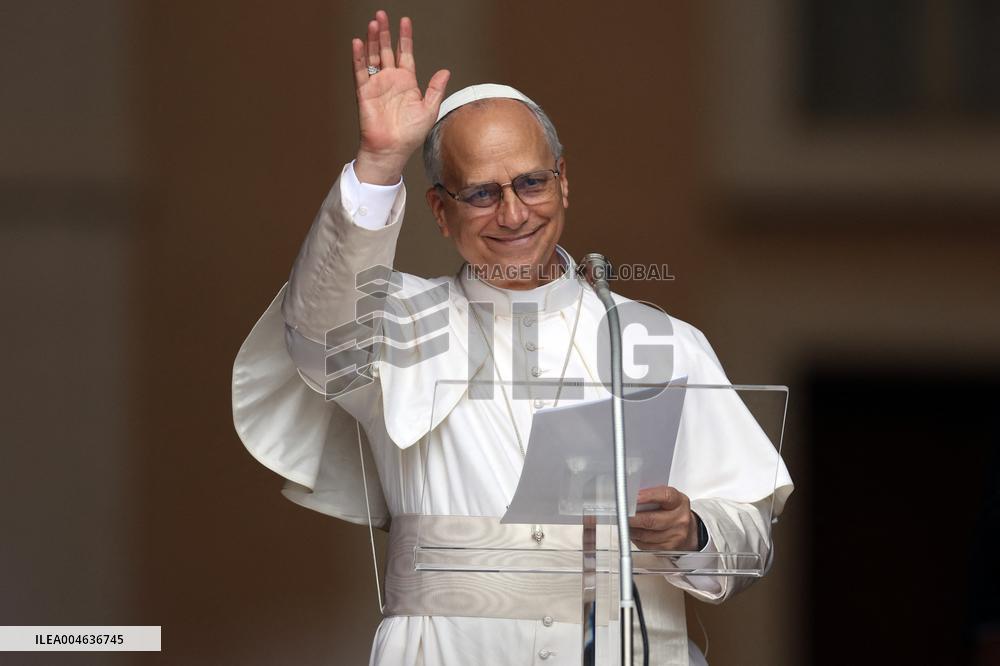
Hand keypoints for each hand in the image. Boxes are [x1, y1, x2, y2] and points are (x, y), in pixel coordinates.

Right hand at [351, 10, 449, 183]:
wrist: (392, 149)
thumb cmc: (410, 134)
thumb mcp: (429, 110)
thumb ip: (436, 89)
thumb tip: (445, 71)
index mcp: (407, 82)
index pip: (405, 53)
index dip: (404, 37)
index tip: (404, 21)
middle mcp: (391, 80)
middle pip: (386, 50)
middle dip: (384, 32)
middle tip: (382, 15)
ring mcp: (377, 85)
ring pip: (373, 56)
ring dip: (372, 40)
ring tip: (373, 23)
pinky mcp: (364, 92)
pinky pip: (360, 71)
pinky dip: (359, 57)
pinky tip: (358, 43)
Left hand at [628, 486, 699, 550]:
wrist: (688, 530)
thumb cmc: (672, 511)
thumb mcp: (667, 498)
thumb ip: (651, 495)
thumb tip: (629, 496)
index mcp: (679, 502)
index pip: (664, 496)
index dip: (647, 496)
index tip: (633, 497)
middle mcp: (679, 519)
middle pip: (651, 520)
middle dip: (633, 518)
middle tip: (621, 514)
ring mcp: (675, 536)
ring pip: (645, 535)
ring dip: (631, 530)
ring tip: (625, 523)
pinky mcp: (668, 549)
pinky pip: (646, 545)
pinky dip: (636, 539)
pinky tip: (634, 533)